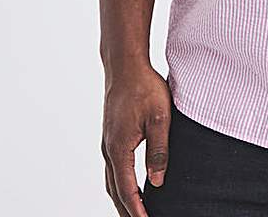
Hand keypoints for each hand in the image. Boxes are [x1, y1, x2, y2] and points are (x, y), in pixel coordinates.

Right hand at [101, 61, 171, 216]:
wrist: (125, 66)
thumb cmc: (144, 87)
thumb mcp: (159, 118)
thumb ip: (159, 150)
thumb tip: (157, 181)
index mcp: (119, 149)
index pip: (127, 190)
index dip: (137, 211)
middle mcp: (109, 149)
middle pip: (115, 191)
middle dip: (127, 211)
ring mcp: (108, 143)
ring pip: (112, 181)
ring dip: (122, 200)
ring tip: (135, 213)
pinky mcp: (111, 136)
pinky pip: (113, 168)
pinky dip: (120, 184)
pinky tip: (129, 186)